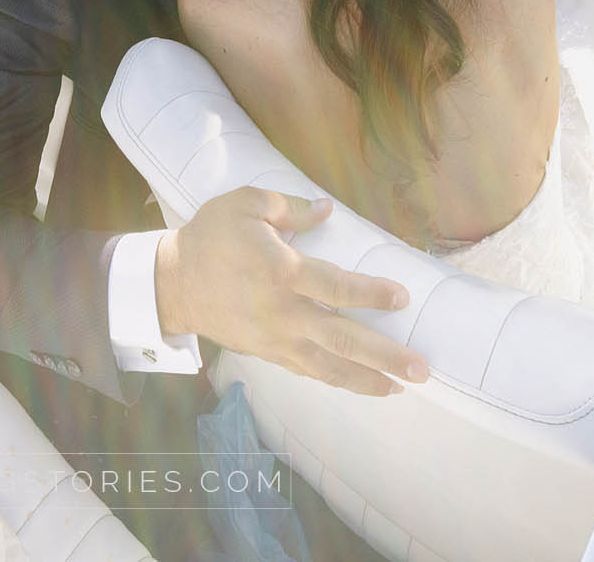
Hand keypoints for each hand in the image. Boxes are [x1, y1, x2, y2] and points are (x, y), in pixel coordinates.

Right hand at [156, 188, 427, 395]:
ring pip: (328, 366)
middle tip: (422, 369)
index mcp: (280, 272)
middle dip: (385, 356)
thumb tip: (327, 210)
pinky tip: (359, 384)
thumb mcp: (245, 204)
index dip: (371, 294)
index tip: (401, 297)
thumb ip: (290, 207)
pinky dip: (336, 380)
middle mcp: (283, 312)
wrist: (172, 281)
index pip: (336, 287)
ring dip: (367, 379)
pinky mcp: (266, 351)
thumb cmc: (210, 236)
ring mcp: (275, 338)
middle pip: (343, 339)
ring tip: (401, 389)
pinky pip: (308, 370)